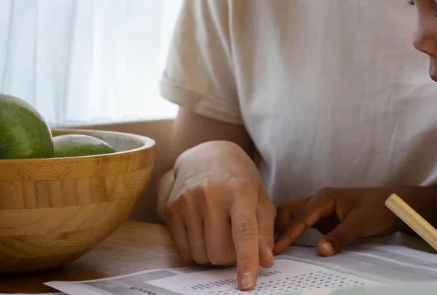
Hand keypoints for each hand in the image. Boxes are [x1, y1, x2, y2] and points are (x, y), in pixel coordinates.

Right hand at [161, 140, 275, 289]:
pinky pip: (183, 252)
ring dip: (212, 254)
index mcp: (239, 191)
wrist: (206, 154)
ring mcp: (187, 201)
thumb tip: (266, 261)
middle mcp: (211, 195)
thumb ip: (264, 231)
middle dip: (229, 257)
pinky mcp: (171, 209)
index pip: (244, 231)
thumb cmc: (239, 179)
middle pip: (219, 252)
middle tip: (233, 241)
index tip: (247, 283)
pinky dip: (196, 251)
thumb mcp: (260, 198)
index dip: (246, 260)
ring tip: (217, 231)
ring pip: (200, 255)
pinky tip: (202, 231)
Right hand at [273, 187, 401, 255]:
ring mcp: (321, 210)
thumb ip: (340, 237)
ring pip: (294, 218)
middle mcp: (319, 201)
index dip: (287, 233)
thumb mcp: (360, 224)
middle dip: (277, 228)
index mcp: (325, 197)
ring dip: (284, 231)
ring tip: (272, 249)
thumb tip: (321, 251)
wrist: (393, 206)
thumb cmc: (378, 209)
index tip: (275, 249)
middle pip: (289, 212)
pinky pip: (304, 226)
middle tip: (267, 247)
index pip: (300, 216)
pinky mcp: (325, 220)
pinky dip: (294, 235)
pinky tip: (288, 248)